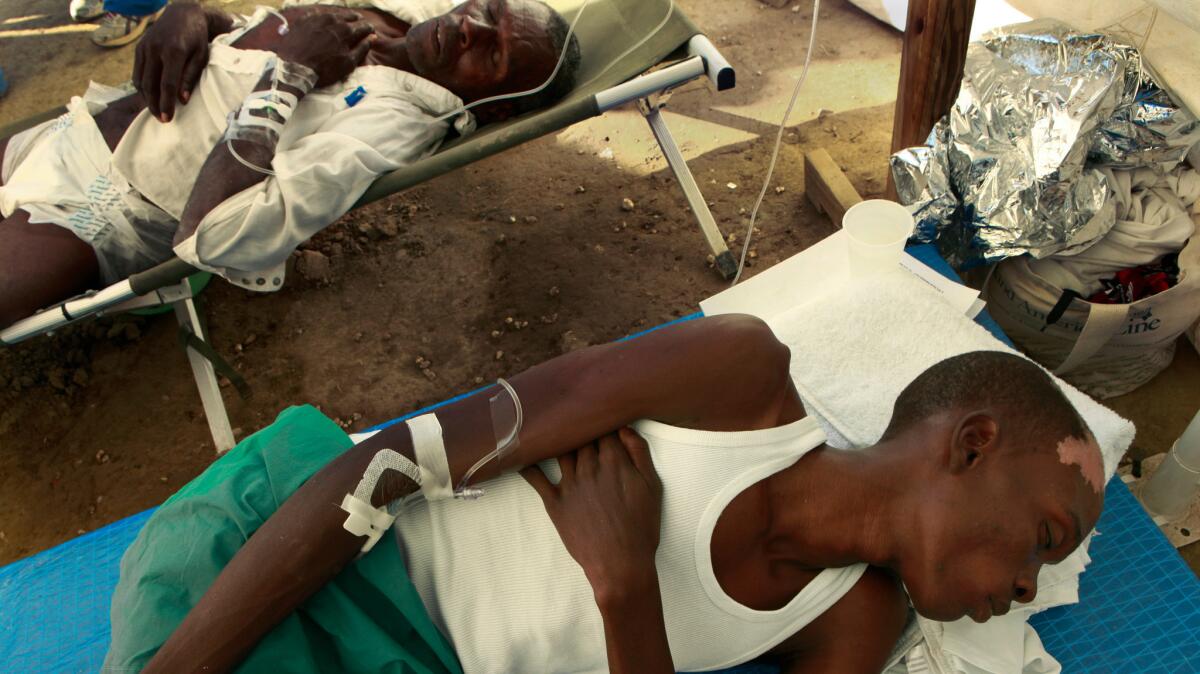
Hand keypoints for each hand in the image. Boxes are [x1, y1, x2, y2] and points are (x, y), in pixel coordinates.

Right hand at [134, 2, 217, 122]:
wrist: (182, 13)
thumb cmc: (196, 38)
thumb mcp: (201, 56)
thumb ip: (190, 77)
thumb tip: (182, 100)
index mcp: (173, 51)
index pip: (167, 84)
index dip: (166, 103)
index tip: (167, 118)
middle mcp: (155, 49)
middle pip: (150, 84)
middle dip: (154, 105)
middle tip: (161, 119)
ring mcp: (144, 47)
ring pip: (140, 80)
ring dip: (146, 98)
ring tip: (156, 110)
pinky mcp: (139, 48)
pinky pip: (137, 72)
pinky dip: (142, 87)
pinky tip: (150, 96)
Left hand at [276, 11, 375, 87]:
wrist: (294, 68)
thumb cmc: (323, 69)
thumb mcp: (347, 64)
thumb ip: (361, 49)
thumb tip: (372, 38)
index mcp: (346, 31)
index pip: (363, 26)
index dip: (368, 29)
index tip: (371, 31)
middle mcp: (333, 20)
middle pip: (349, 16)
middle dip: (356, 20)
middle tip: (359, 22)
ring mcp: (317, 18)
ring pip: (333, 13)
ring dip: (341, 17)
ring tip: (343, 20)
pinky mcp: (303, 20)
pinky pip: (316, 13)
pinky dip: (322, 16)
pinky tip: (323, 19)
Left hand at [521, 428, 662, 598]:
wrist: (620, 563)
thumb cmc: (641, 527)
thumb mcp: (652, 487)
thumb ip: (640, 453)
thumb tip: (625, 428)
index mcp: (615, 462)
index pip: (604, 429)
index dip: (602, 420)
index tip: (599, 415)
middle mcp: (589, 468)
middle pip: (581, 436)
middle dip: (580, 425)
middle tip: (575, 417)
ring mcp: (569, 484)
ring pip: (560, 449)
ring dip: (557, 438)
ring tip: (552, 427)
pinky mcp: (554, 502)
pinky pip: (535, 478)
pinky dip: (528, 464)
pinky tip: (522, 452)